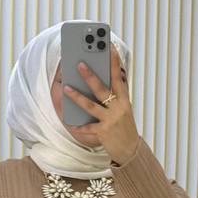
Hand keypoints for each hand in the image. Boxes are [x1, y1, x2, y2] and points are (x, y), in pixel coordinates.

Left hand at [63, 43, 139, 163]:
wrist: (130, 150)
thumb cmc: (124, 127)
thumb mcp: (124, 109)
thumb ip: (116, 96)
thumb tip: (104, 80)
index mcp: (124, 100)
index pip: (119, 78)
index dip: (114, 62)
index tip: (110, 47)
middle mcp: (118, 108)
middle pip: (102, 89)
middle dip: (90, 76)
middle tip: (80, 63)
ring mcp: (111, 120)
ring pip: (91, 106)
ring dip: (77, 96)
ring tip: (66, 88)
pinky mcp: (104, 133)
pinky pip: (88, 128)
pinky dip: (79, 127)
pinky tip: (70, 124)